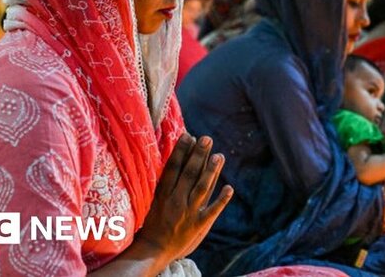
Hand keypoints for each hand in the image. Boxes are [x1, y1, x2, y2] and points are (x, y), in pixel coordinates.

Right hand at [136, 134, 232, 261]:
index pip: (173, 168)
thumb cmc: (155, 221)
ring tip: (219, 156)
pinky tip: (230, 188)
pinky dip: (221, 200)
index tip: (188, 136)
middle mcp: (176, 201)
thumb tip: (179, 157)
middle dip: (198, 155)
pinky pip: (212, 211)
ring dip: (211, 172)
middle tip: (206, 138)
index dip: (181, 151)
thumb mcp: (156, 199)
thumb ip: (169, 181)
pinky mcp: (199, 225)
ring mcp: (188, 213)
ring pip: (201, 189)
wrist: (154, 249)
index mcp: (163, 194)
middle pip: (189, 174)